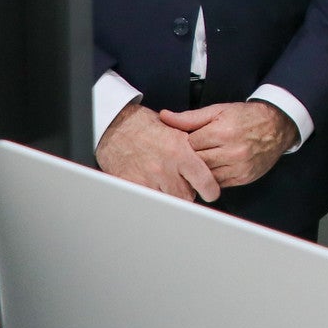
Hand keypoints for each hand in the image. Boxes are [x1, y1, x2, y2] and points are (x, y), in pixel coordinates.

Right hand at [97, 101, 219, 201]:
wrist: (116, 127)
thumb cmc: (145, 126)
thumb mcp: (176, 130)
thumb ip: (194, 148)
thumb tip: (211, 162)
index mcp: (179, 151)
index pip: (204, 181)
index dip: (210, 190)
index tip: (210, 192)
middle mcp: (164, 166)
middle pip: (187, 196)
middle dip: (189, 192)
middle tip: (185, 184)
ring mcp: (147, 178)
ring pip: (169, 201)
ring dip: (171, 196)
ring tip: (168, 184)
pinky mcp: (132, 185)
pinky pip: (150, 201)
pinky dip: (154, 197)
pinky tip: (154, 187)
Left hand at [156, 101, 295, 188]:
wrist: (277, 125)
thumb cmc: (246, 116)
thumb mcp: (218, 111)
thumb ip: (190, 117)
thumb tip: (165, 117)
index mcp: (222, 132)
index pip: (188, 146)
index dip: (182, 144)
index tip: (182, 142)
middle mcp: (232, 151)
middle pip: (196, 163)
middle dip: (189, 159)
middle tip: (187, 154)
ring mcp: (239, 167)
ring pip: (206, 176)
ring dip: (199, 171)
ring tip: (198, 162)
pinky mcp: (244, 177)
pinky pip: (219, 183)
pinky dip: (212, 177)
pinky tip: (211, 169)